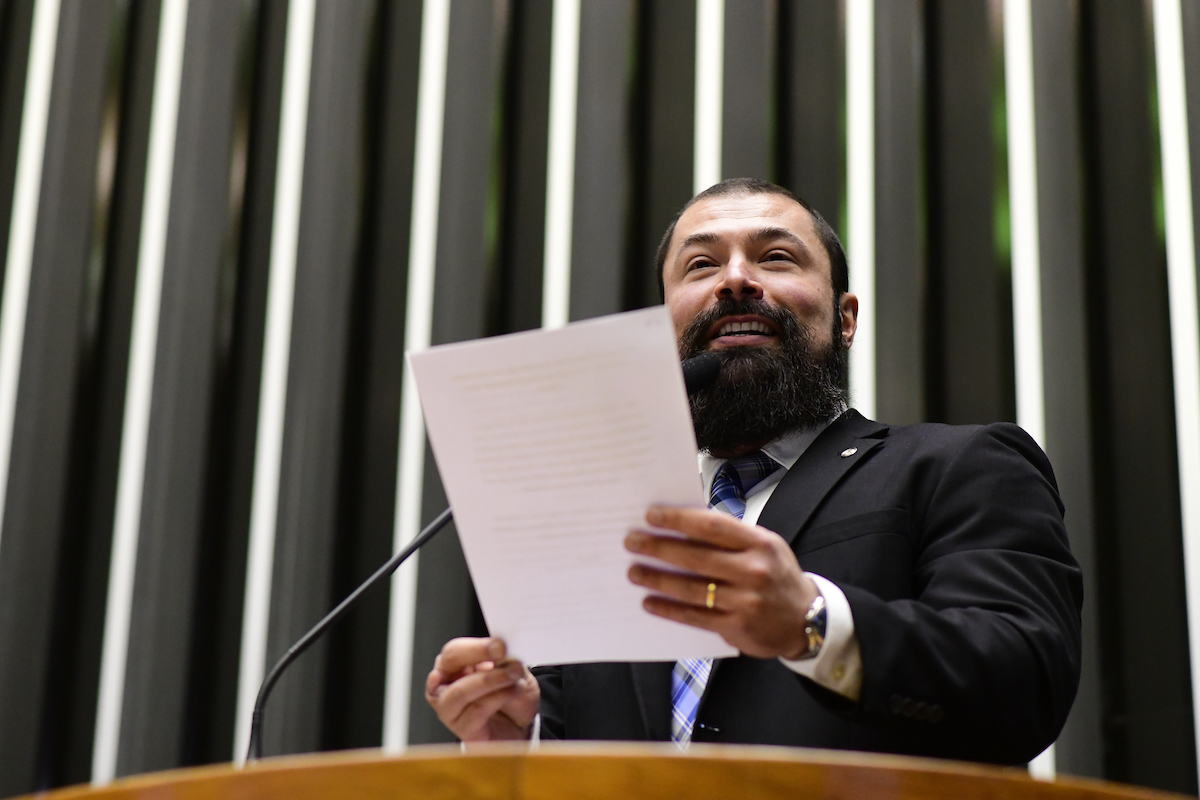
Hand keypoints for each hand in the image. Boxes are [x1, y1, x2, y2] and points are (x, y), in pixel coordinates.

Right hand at [425, 637, 539, 740]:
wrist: (523, 726)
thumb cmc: (511, 696)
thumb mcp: (514, 670)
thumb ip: (504, 659)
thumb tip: (499, 649)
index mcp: (454, 665)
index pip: (454, 651)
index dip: (476, 647)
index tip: (498, 645)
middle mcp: (446, 685)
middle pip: (448, 664)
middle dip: (479, 656)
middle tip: (503, 655)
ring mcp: (450, 709)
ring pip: (460, 691)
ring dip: (490, 680)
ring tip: (513, 675)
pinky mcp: (462, 730)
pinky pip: (475, 712)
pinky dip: (497, 698)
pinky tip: (512, 692)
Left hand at [624, 505, 819, 658]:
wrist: (807, 619)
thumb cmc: (777, 576)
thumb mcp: (765, 547)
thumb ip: (730, 538)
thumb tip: (682, 525)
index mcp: (760, 543)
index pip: (712, 526)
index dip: (679, 520)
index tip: (652, 516)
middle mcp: (754, 571)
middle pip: (696, 557)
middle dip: (659, 548)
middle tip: (632, 542)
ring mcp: (745, 601)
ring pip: (692, 589)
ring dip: (658, 579)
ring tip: (634, 571)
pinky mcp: (736, 626)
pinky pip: (695, 616)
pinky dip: (669, 609)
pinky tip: (650, 602)